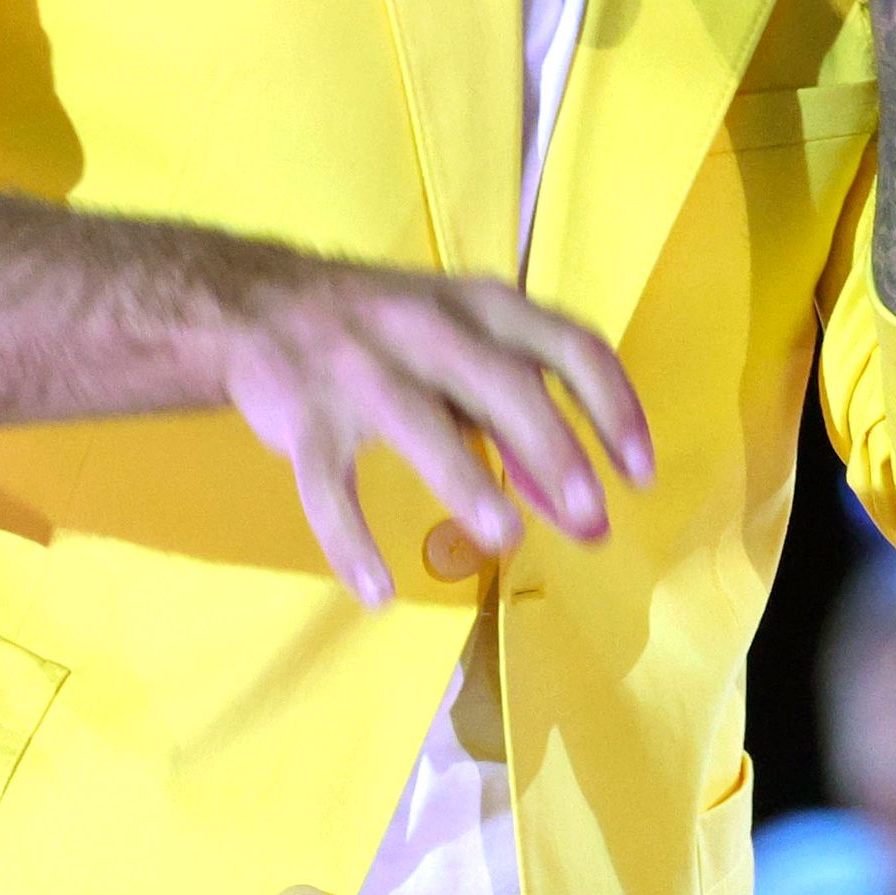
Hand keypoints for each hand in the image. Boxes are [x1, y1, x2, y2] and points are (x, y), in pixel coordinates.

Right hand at [214, 263, 653, 604]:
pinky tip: (378, 592)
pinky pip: (328, 487)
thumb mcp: (461, 337)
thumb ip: (516, 403)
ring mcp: (358, 370)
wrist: (255, 303)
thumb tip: (576, 494)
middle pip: (506, 385)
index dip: (613, 407)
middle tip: (592, 518)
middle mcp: (426, 327)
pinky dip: (351, 542)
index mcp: (481, 304)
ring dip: (467, 485)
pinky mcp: (301, 416)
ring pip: (419, 428)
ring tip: (507, 539)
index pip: (569, 344)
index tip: (640, 472)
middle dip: (556, 453)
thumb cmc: (388, 328)